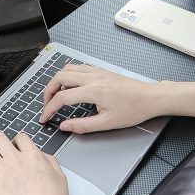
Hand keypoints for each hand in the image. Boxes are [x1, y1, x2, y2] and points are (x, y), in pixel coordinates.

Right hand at [40, 64, 159, 133]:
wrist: (150, 98)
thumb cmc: (133, 110)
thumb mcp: (107, 123)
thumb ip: (82, 126)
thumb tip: (64, 126)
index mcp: (93, 91)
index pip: (62, 98)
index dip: (49, 109)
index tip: (44, 118)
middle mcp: (93, 77)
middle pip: (59, 77)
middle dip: (48, 92)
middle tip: (47, 105)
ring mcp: (97, 72)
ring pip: (67, 69)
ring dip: (57, 81)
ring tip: (56, 96)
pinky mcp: (101, 71)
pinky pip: (78, 68)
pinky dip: (68, 76)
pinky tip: (70, 87)